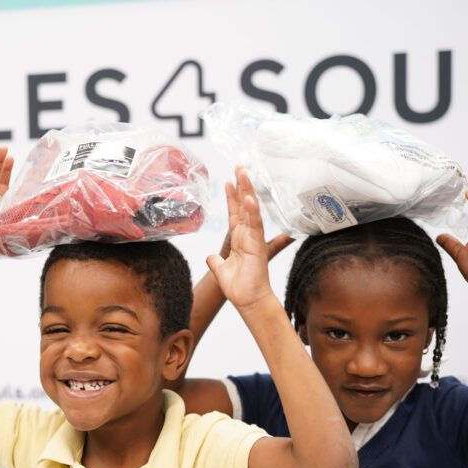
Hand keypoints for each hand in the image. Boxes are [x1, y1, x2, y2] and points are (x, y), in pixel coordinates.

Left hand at [207, 168, 281, 310]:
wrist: (247, 300)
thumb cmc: (239, 287)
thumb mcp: (221, 270)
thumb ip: (216, 261)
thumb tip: (210, 257)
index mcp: (239, 239)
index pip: (234, 213)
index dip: (231, 197)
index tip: (227, 181)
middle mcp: (247, 235)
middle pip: (244, 206)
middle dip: (241, 186)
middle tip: (239, 167)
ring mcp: (253, 238)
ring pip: (250, 210)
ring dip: (247, 191)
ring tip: (243, 173)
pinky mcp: (257, 245)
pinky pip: (255, 225)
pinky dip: (252, 211)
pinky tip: (249, 198)